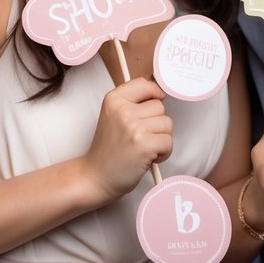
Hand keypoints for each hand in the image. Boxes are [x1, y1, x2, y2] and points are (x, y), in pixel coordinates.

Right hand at [85, 78, 172, 204]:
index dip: (154, 93)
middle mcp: (123, 111)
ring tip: (146, 147)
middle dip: (157, 123)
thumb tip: (158, 93)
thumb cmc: (107, 150)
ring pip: (167, 123)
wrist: (95, 177)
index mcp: (113, 100)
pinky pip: (168, 141)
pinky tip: (149, 157)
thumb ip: (131, 102)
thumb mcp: (111, 116)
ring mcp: (133, 127)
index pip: (144, 84)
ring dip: (161, 138)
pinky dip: (164, 152)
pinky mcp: (144, 145)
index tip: (155, 100)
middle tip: (143, 136)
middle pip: (159, 106)